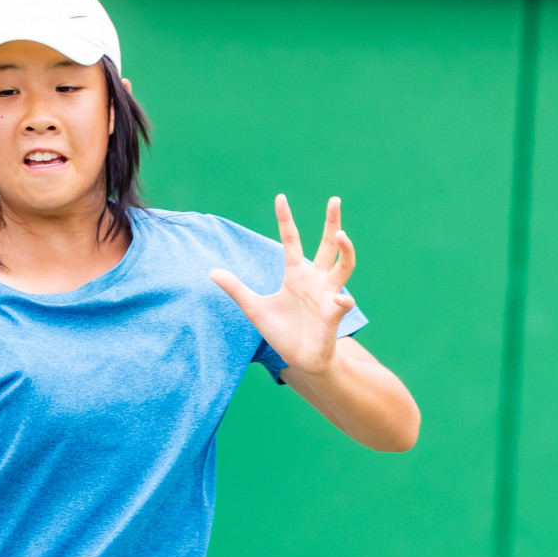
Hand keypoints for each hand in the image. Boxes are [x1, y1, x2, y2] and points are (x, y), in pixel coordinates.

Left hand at [209, 194, 356, 376]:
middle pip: (327, 245)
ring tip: (342, 236)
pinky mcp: (333, 314)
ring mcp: (327, 295)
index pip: (291, 239)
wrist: (300, 358)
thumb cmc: (282, 332)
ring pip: (343, 266)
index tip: (280, 197)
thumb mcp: (254, 307)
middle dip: (332, 223)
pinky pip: (341, 303)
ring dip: (346, 251)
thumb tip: (211, 272)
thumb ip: (236, 289)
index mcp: (295, 274)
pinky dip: (342, 301)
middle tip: (334, 199)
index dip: (286, 219)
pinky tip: (340, 301)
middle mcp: (315, 279)